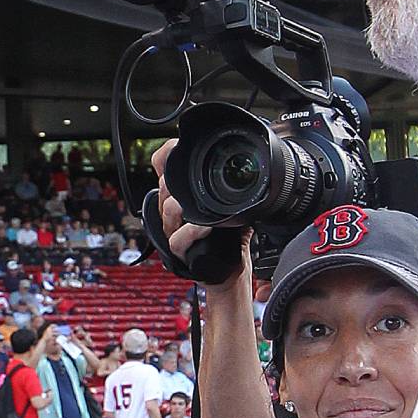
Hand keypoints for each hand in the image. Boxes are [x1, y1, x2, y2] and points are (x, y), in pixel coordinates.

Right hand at [150, 139, 249, 286]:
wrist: (228, 273)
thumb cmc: (227, 241)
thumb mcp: (232, 209)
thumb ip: (234, 192)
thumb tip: (254, 174)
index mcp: (181, 197)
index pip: (163, 170)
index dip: (165, 156)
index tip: (175, 144)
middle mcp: (173, 212)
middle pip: (163, 186)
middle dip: (172, 178)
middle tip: (188, 175)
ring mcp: (174, 231)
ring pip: (167, 210)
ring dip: (179, 204)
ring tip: (191, 202)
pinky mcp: (180, 252)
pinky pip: (178, 239)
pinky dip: (190, 232)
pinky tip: (204, 228)